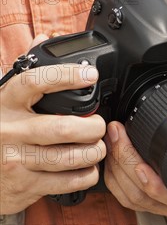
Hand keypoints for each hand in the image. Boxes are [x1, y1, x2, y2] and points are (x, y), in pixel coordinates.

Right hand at [0, 36, 106, 214]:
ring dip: (93, 152)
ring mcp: (16, 160)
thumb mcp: (4, 99)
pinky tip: (89, 168)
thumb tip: (44, 39)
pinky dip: (86, 175)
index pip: (34, 82)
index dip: (66, 76)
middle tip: (99, 126)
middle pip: (62, 128)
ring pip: (68, 157)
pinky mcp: (25, 185)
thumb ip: (26, 71)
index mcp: (5, 103)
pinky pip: (66, 182)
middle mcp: (9, 131)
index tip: (91, 75)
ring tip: (98, 147)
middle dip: (92, 127)